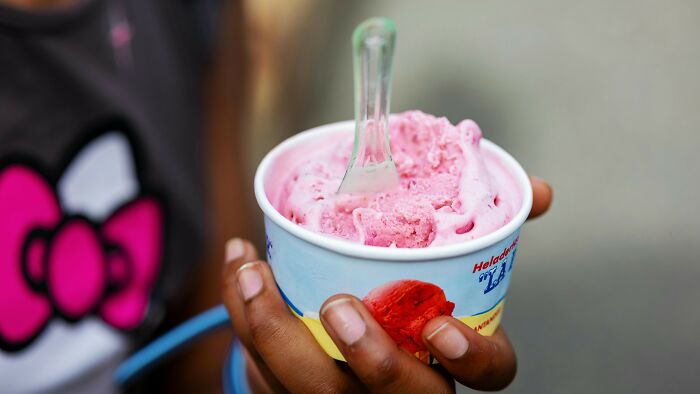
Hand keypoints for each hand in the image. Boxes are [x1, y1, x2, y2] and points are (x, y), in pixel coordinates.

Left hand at [222, 176, 551, 392]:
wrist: (356, 362)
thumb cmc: (412, 306)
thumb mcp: (455, 271)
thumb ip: (489, 229)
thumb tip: (537, 190)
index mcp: (450, 361)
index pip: (487, 376)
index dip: (471, 359)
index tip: (441, 327)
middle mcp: (404, 392)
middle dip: (366, 355)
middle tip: (338, 304)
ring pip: (313, 391)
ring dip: (272, 329)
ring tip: (251, 270)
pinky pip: (266, 376)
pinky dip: (246, 324)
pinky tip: (240, 276)